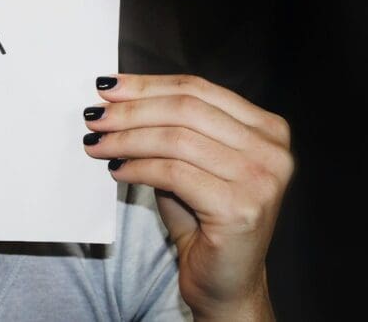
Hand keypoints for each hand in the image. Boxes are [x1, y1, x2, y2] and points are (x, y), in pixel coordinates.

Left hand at [82, 74, 293, 320]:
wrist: (226, 282)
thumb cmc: (204, 218)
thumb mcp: (191, 161)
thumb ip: (169, 125)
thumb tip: (116, 96)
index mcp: (267, 128)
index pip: (198, 89)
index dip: (147, 85)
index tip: (107, 87)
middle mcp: (272, 150)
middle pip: (186, 109)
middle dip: (132, 110)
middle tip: (95, 116)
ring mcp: (260, 180)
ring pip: (176, 139)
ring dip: (126, 139)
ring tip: (96, 143)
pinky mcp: (240, 208)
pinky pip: (173, 173)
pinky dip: (137, 168)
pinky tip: (115, 170)